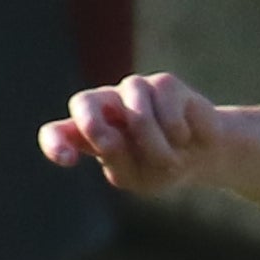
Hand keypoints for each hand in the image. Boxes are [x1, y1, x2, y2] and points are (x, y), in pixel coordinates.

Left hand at [40, 73, 220, 191]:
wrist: (203, 156)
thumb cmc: (160, 168)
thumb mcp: (138, 177)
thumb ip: (119, 161)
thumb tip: (113, 138)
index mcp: (89, 135)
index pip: (58, 133)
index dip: (56, 143)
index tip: (67, 160)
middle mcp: (106, 106)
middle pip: (83, 103)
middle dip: (93, 123)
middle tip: (109, 146)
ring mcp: (133, 91)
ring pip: (138, 114)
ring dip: (157, 147)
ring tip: (171, 161)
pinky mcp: (163, 83)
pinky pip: (168, 110)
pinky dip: (179, 135)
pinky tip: (185, 138)